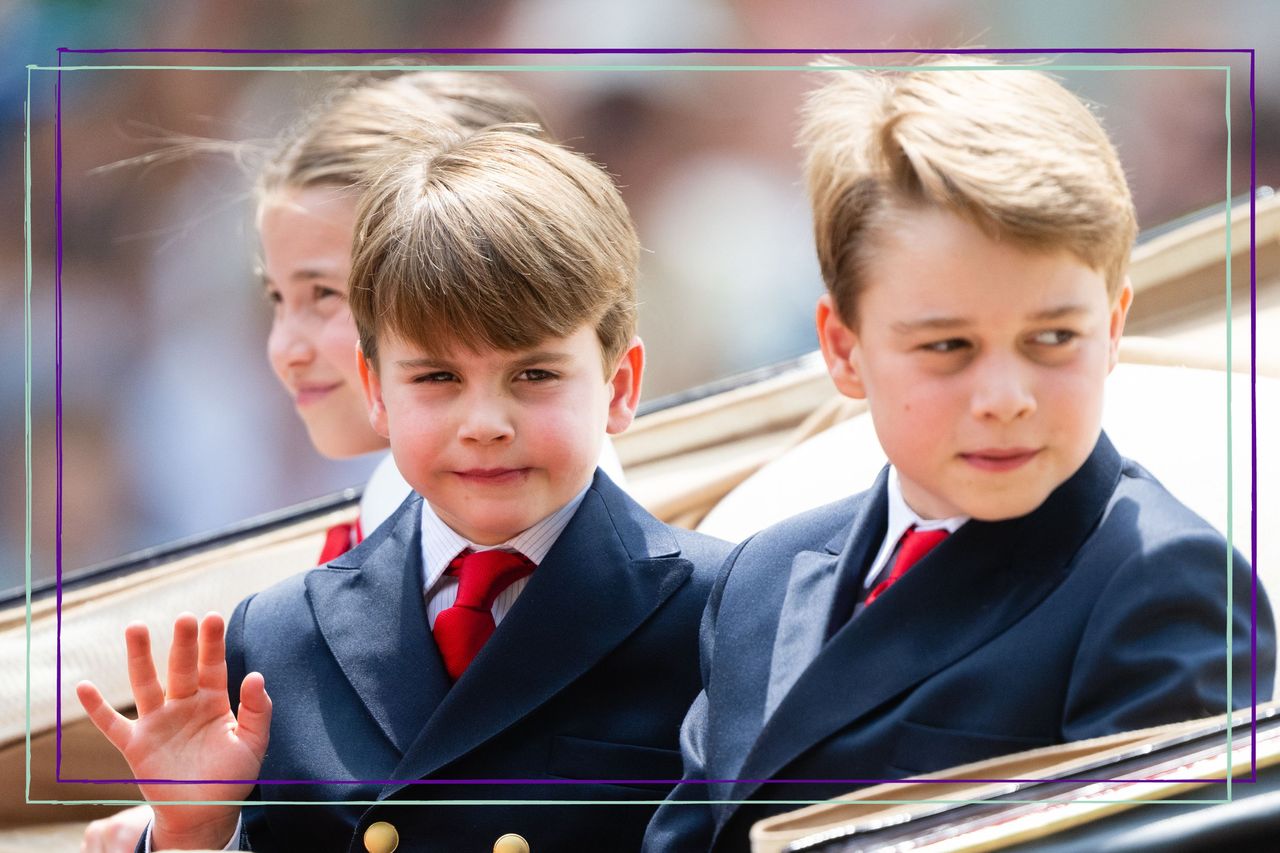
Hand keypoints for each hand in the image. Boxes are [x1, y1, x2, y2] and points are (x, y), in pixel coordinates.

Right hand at [76, 612, 270, 849]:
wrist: (205, 813)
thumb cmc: (231, 777)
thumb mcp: (254, 744)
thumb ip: (259, 711)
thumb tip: (256, 676)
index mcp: (212, 702)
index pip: (213, 666)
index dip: (212, 643)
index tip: (212, 617)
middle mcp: (183, 705)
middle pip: (180, 668)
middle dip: (182, 644)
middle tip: (184, 618)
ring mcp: (157, 723)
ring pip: (146, 684)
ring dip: (140, 657)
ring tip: (136, 628)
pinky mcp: (136, 746)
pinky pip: (112, 725)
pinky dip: (97, 708)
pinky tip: (84, 687)